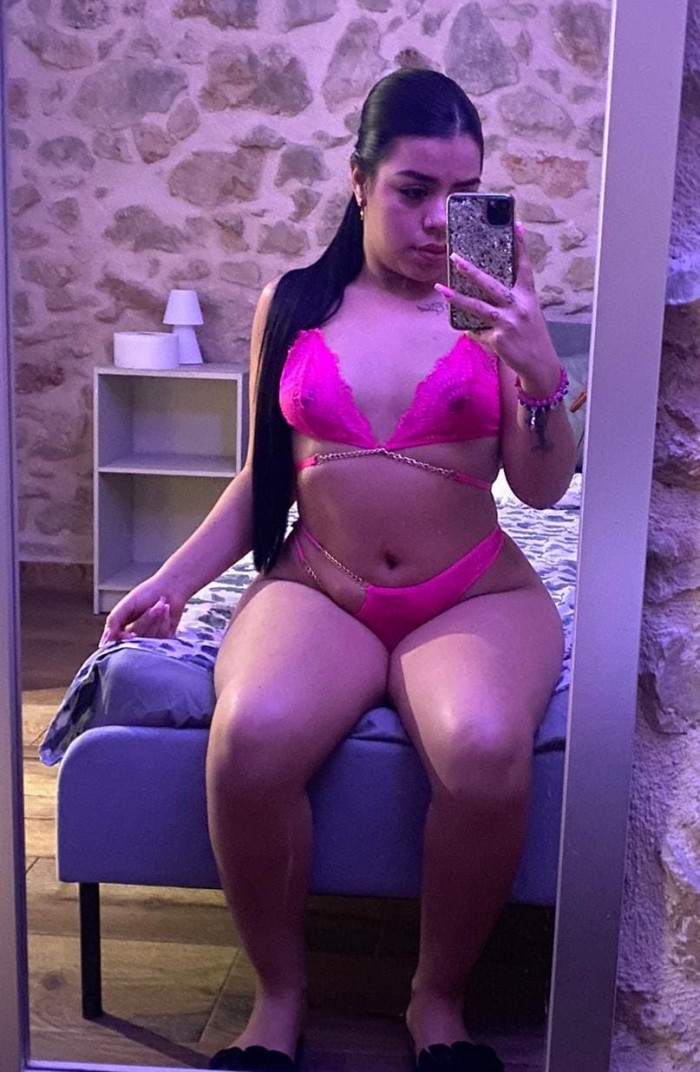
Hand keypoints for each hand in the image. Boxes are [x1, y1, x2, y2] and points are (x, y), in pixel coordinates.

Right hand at [99, 576, 185, 645]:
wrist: (170, 587)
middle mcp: (136, 635)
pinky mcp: (165, 639)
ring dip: (156, 620)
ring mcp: (151, 638)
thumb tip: (103, 642)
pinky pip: (162, 639)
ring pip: (150, 639)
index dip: (125, 639)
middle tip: (150, 607)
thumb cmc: (148, 593)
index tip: (131, 635)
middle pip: (137, 640)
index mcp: (123, 628)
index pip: (119, 643)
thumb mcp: (126, 605)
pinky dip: (164, 622)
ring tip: (159, 606)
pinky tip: (166, 611)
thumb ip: (113, 622)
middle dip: (145, 621)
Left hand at [436, 223, 560, 394]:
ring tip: (440, 289)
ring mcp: (507, 322)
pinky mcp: (498, 338)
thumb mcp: (528, 313)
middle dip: (471, 271)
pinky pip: (477, 331)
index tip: (516, 225)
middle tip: (455, 258)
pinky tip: (475, 333)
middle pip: (491, 284)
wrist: (539, 364)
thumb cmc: (531, 336)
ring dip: (456, 298)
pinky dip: (474, 332)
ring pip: (477, 307)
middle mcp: (518, 306)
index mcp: (528, 296)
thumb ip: (512, 301)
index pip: (524, 267)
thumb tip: (486, 293)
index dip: (521, 246)